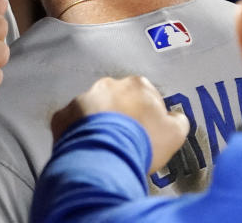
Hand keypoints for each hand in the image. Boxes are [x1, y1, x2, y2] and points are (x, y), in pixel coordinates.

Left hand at [51, 76, 189, 173]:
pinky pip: (72, 124)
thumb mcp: (174, 134)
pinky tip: (86, 149)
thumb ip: (177, 121)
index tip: (147, 132)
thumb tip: (174, 117)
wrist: (104, 155)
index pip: (146, 96)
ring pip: (92, 110)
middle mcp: (108, 85)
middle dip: (121, 115)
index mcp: (137, 86)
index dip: (148, 115)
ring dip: (98, 123)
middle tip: (125, 140)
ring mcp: (82, 98)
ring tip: (105, 147)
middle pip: (117, 100)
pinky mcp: (63, 115)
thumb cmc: (143, 141)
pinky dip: (77, 134)